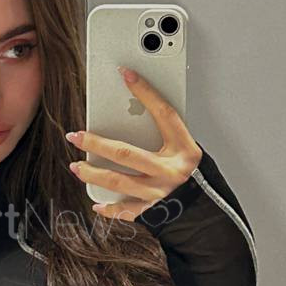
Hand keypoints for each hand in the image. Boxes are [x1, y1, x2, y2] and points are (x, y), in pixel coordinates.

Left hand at [65, 66, 202, 221]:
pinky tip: (96, 203)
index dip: (146, 92)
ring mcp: (162, 193)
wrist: (209, 208)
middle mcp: (173, 171)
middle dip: (97, 144)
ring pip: (119, 182)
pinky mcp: (154, 211)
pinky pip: (126, 210)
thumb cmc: (192, 173)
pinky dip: (110, 208)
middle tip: (76, 136)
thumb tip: (130, 112)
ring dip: (94, 174)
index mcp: (185, 149)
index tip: (126, 74)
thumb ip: (163, 134)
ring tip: (77, 166)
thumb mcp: (184, 149)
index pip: (164, 114)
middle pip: (127, 153)